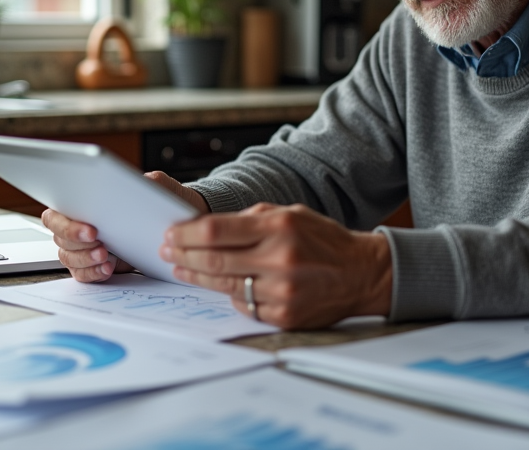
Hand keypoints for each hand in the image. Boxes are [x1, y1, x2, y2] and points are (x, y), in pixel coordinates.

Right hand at [40, 171, 208, 282]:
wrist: (172, 224)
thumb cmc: (159, 201)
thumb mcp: (160, 186)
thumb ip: (151, 181)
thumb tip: (144, 182)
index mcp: (82, 202)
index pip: (57, 212)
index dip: (68, 222)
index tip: (91, 228)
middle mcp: (77, 224)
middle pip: (60, 236)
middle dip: (76, 240)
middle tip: (98, 241)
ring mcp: (82, 247)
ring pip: (68, 256)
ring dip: (85, 258)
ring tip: (106, 257)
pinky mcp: (92, 265)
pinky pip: (82, 273)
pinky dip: (92, 273)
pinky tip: (108, 268)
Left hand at [160, 203, 392, 329]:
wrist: (362, 273)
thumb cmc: (323, 240)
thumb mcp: (290, 214)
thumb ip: (251, 218)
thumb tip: (208, 227)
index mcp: (279, 227)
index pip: (216, 230)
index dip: (186, 233)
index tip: (170, 234)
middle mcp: (279, 259)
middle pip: (214, 259)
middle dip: (183, 255)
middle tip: (166, 251)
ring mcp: (281, 291)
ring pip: (224, 285)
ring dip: (197, 276)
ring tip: (180, 268)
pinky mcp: (284, 315)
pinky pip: (244, 305)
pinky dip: (230, 294)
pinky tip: (219, 284)